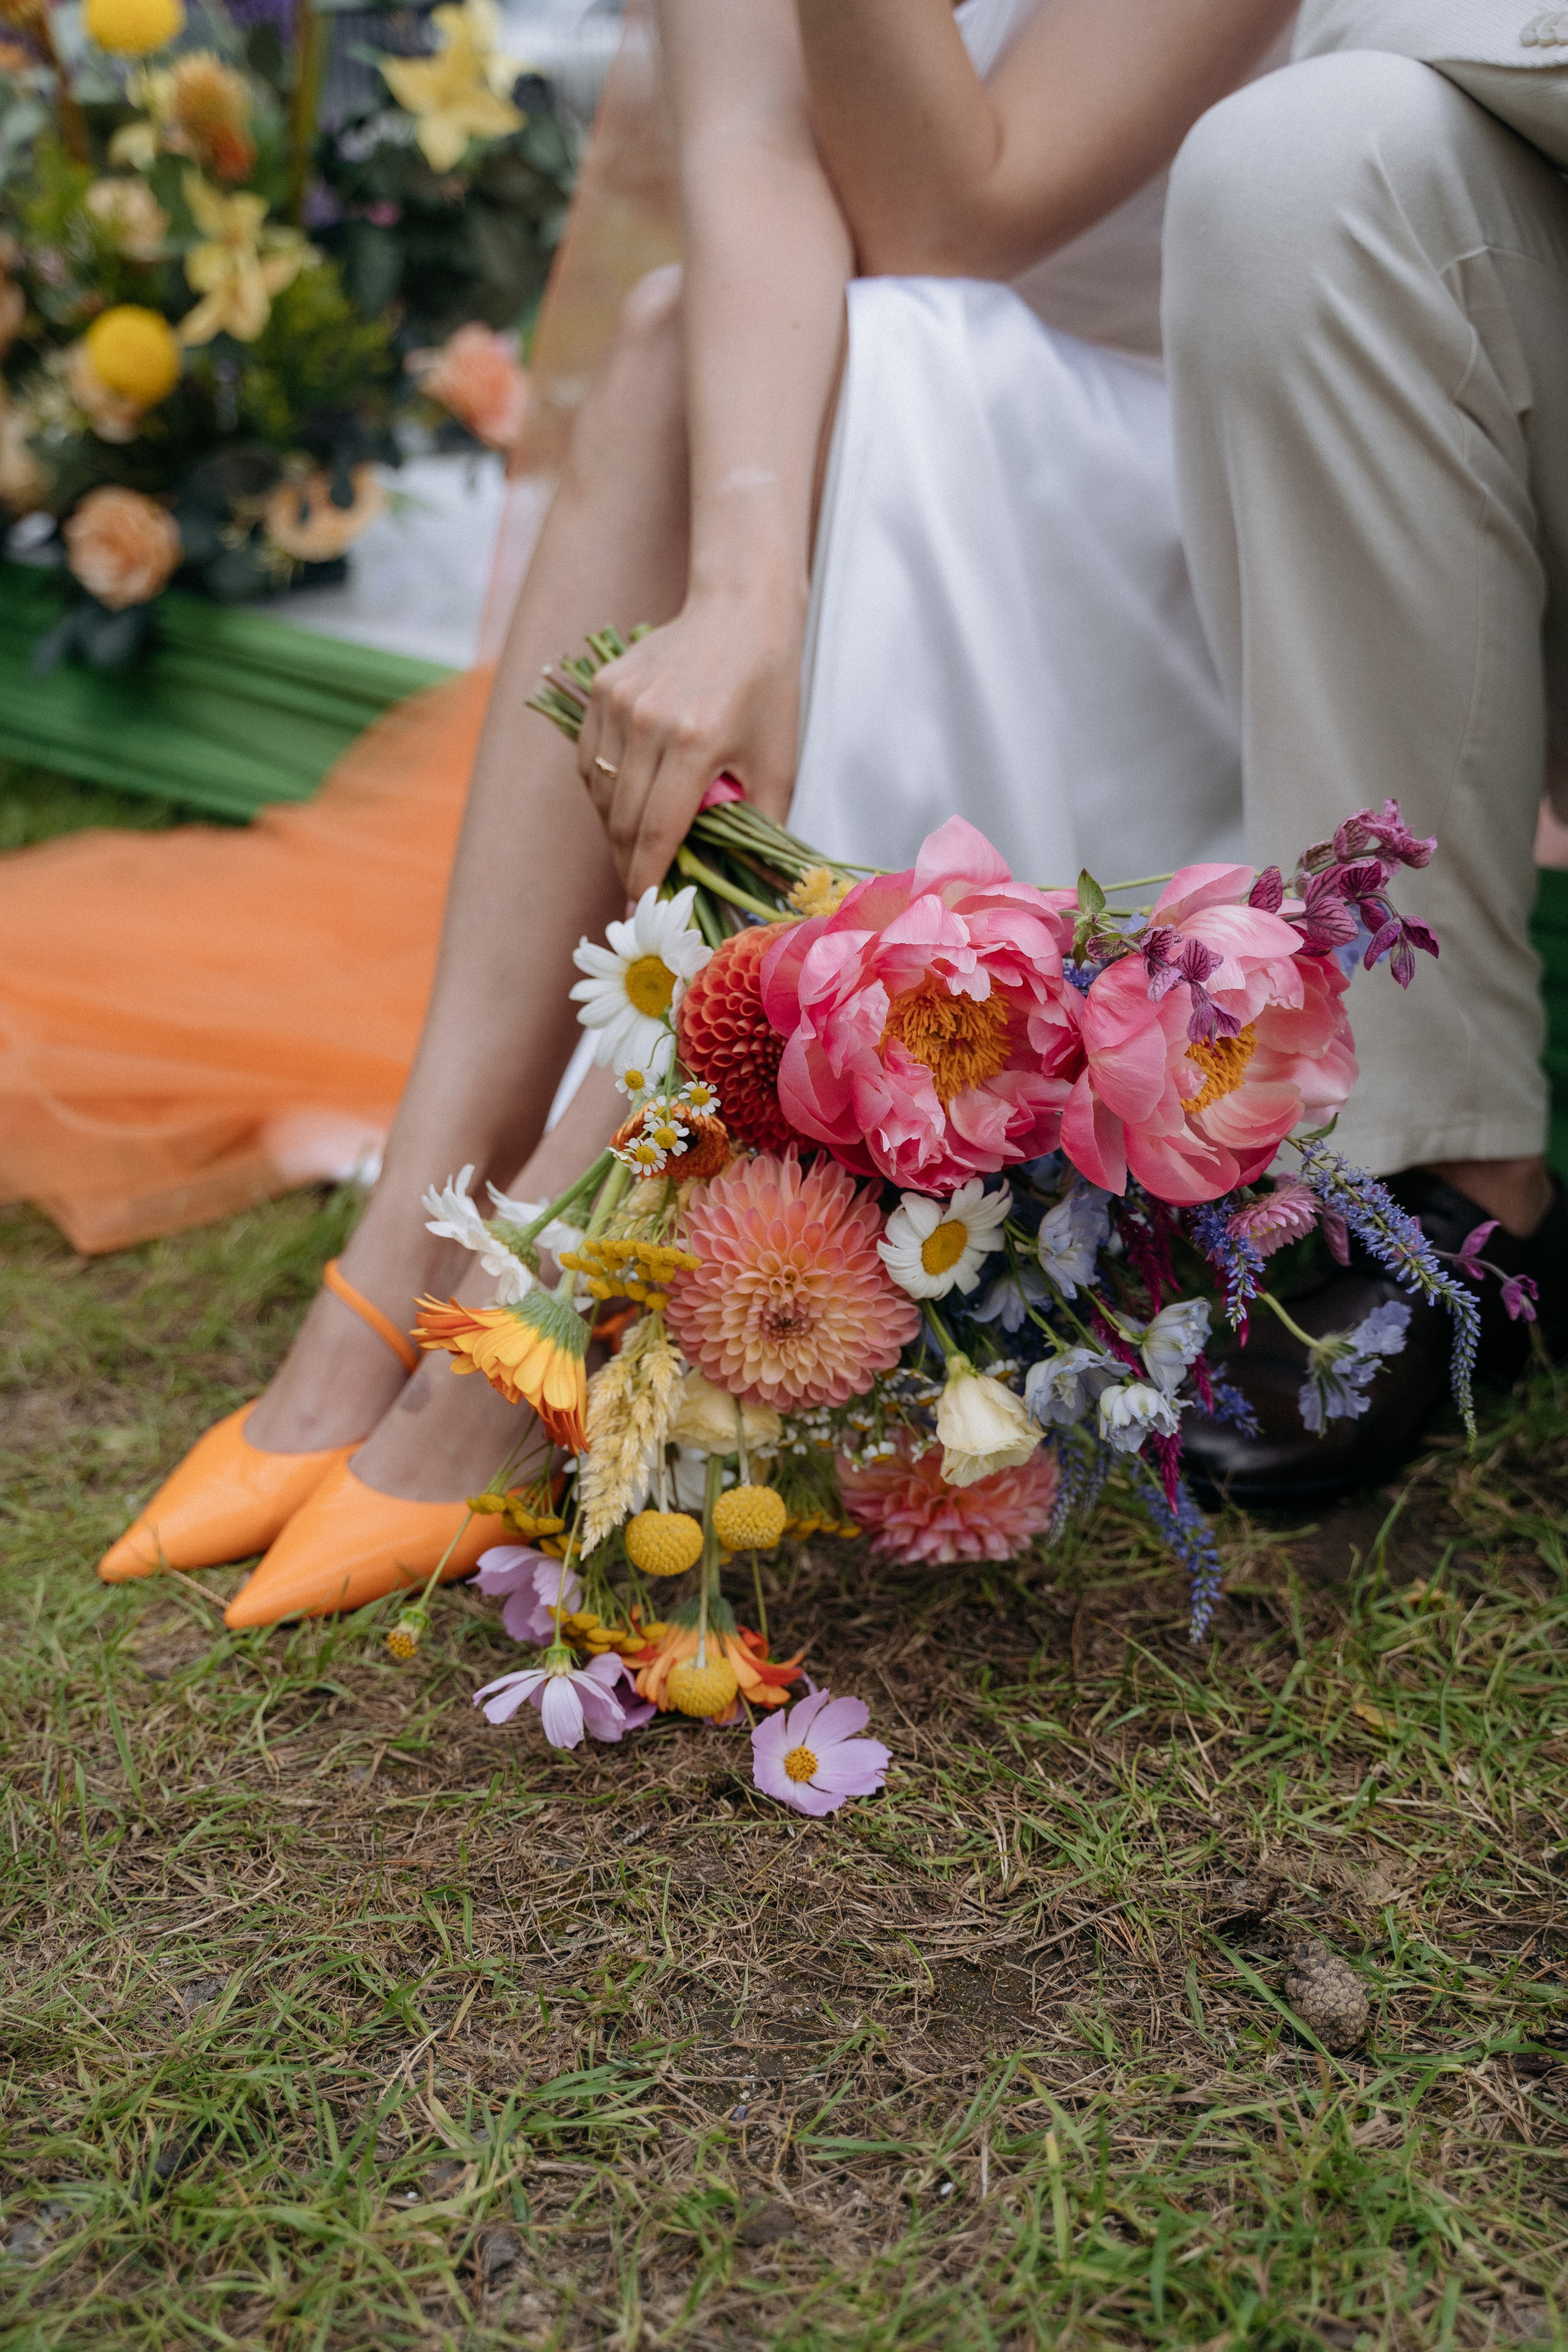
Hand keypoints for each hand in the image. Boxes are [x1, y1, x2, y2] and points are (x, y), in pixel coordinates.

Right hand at [575, 583, 803, 895]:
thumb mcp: (778, 765)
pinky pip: (590, 760)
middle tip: (640, 889)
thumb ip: (757, 830)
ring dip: (615, 829)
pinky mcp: (602, 689)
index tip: (643, 909)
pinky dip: (604, 791)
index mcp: (694, 742)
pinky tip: (626, 801)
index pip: (656, 831)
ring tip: (636, 847)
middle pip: (622, 819)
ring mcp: (618, 702)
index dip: (646, 878)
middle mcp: (648, 721)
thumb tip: (744, 891)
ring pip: (600, 793)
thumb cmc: (767, 693)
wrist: (740, 612)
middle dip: (629, 863)